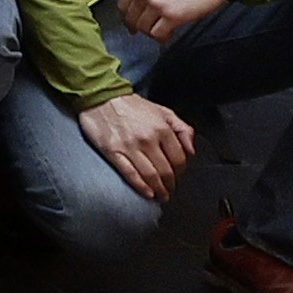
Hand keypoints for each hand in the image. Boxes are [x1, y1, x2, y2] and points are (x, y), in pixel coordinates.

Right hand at [80, 88, 195, 203]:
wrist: (101, 96)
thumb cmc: (131, 105)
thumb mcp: (162, 111)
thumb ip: (181, 129)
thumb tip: (191, 150)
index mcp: (162, 128)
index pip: (179, 159)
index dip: (181, 172)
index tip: (177, 177)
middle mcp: (148, 139)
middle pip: (165, 171)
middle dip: (170, 184)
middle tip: (170, 190)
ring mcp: (129, 146)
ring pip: (150, 175)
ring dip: (158, 190)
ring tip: (161, 196)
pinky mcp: (113, 151)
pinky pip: (130, 174)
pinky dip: (141, 187)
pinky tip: (147, 193)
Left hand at [115, 0, 231, 43]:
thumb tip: (134, 11)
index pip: (122, 7)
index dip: (127, 19)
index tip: (132, 25)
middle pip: (132, 20)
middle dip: (141, 28)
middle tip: (151, 30)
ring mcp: (156, 5)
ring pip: (144, 29)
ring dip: (153, 33)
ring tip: (163, 30)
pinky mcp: (171, 16)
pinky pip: (158, 35)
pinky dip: (163, 38)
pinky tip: (169, 34)